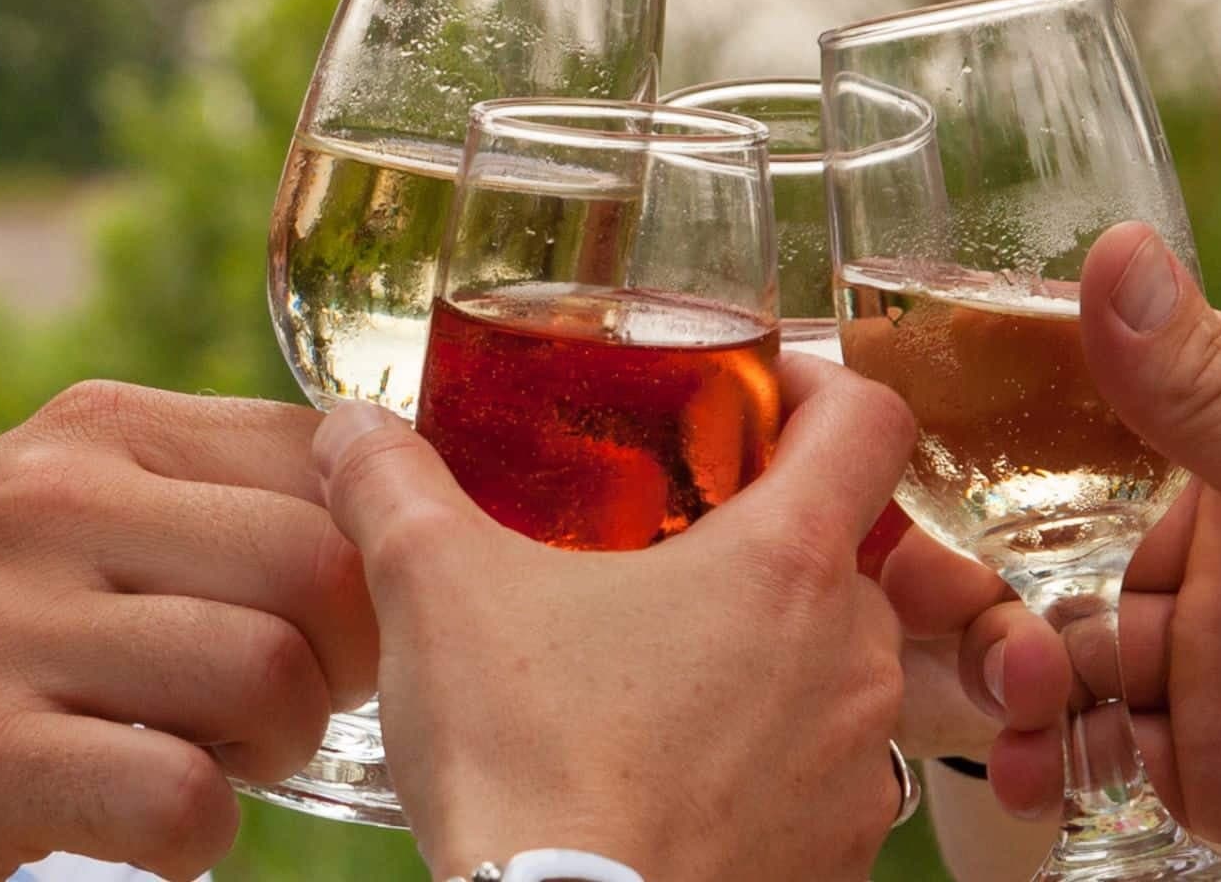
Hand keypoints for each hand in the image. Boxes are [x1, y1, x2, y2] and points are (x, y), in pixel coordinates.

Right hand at [0, 382, 376, 880]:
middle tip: (299, 701)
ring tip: (224, 758)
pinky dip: (202, 833)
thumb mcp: (71, 515)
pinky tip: (161, 824)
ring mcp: (5, 624)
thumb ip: (211, 495)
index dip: (380, 551)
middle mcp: (51, 501)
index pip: (328, 454)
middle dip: (352, 658)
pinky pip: (183, 795)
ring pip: (271, 673)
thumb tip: (395, 501)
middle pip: (323, 564)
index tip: (349, 614)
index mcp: (100, 429)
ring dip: (282, 747)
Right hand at [315, 356, 913, 881]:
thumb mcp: (437, 597)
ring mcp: (860, 762)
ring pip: (833, 664)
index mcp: (788, 562)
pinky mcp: (843, 851)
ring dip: (765, 651)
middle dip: (759, 538)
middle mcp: (854, 655)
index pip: (870, 418)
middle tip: (663, 548)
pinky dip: (764, 754)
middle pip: (841, 548)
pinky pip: (823, 769)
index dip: (816, 386)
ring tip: (653, 672)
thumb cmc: (530, 768)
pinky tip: (670, 769)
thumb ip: (397, 487)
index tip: (747, 403)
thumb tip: (350, 430)